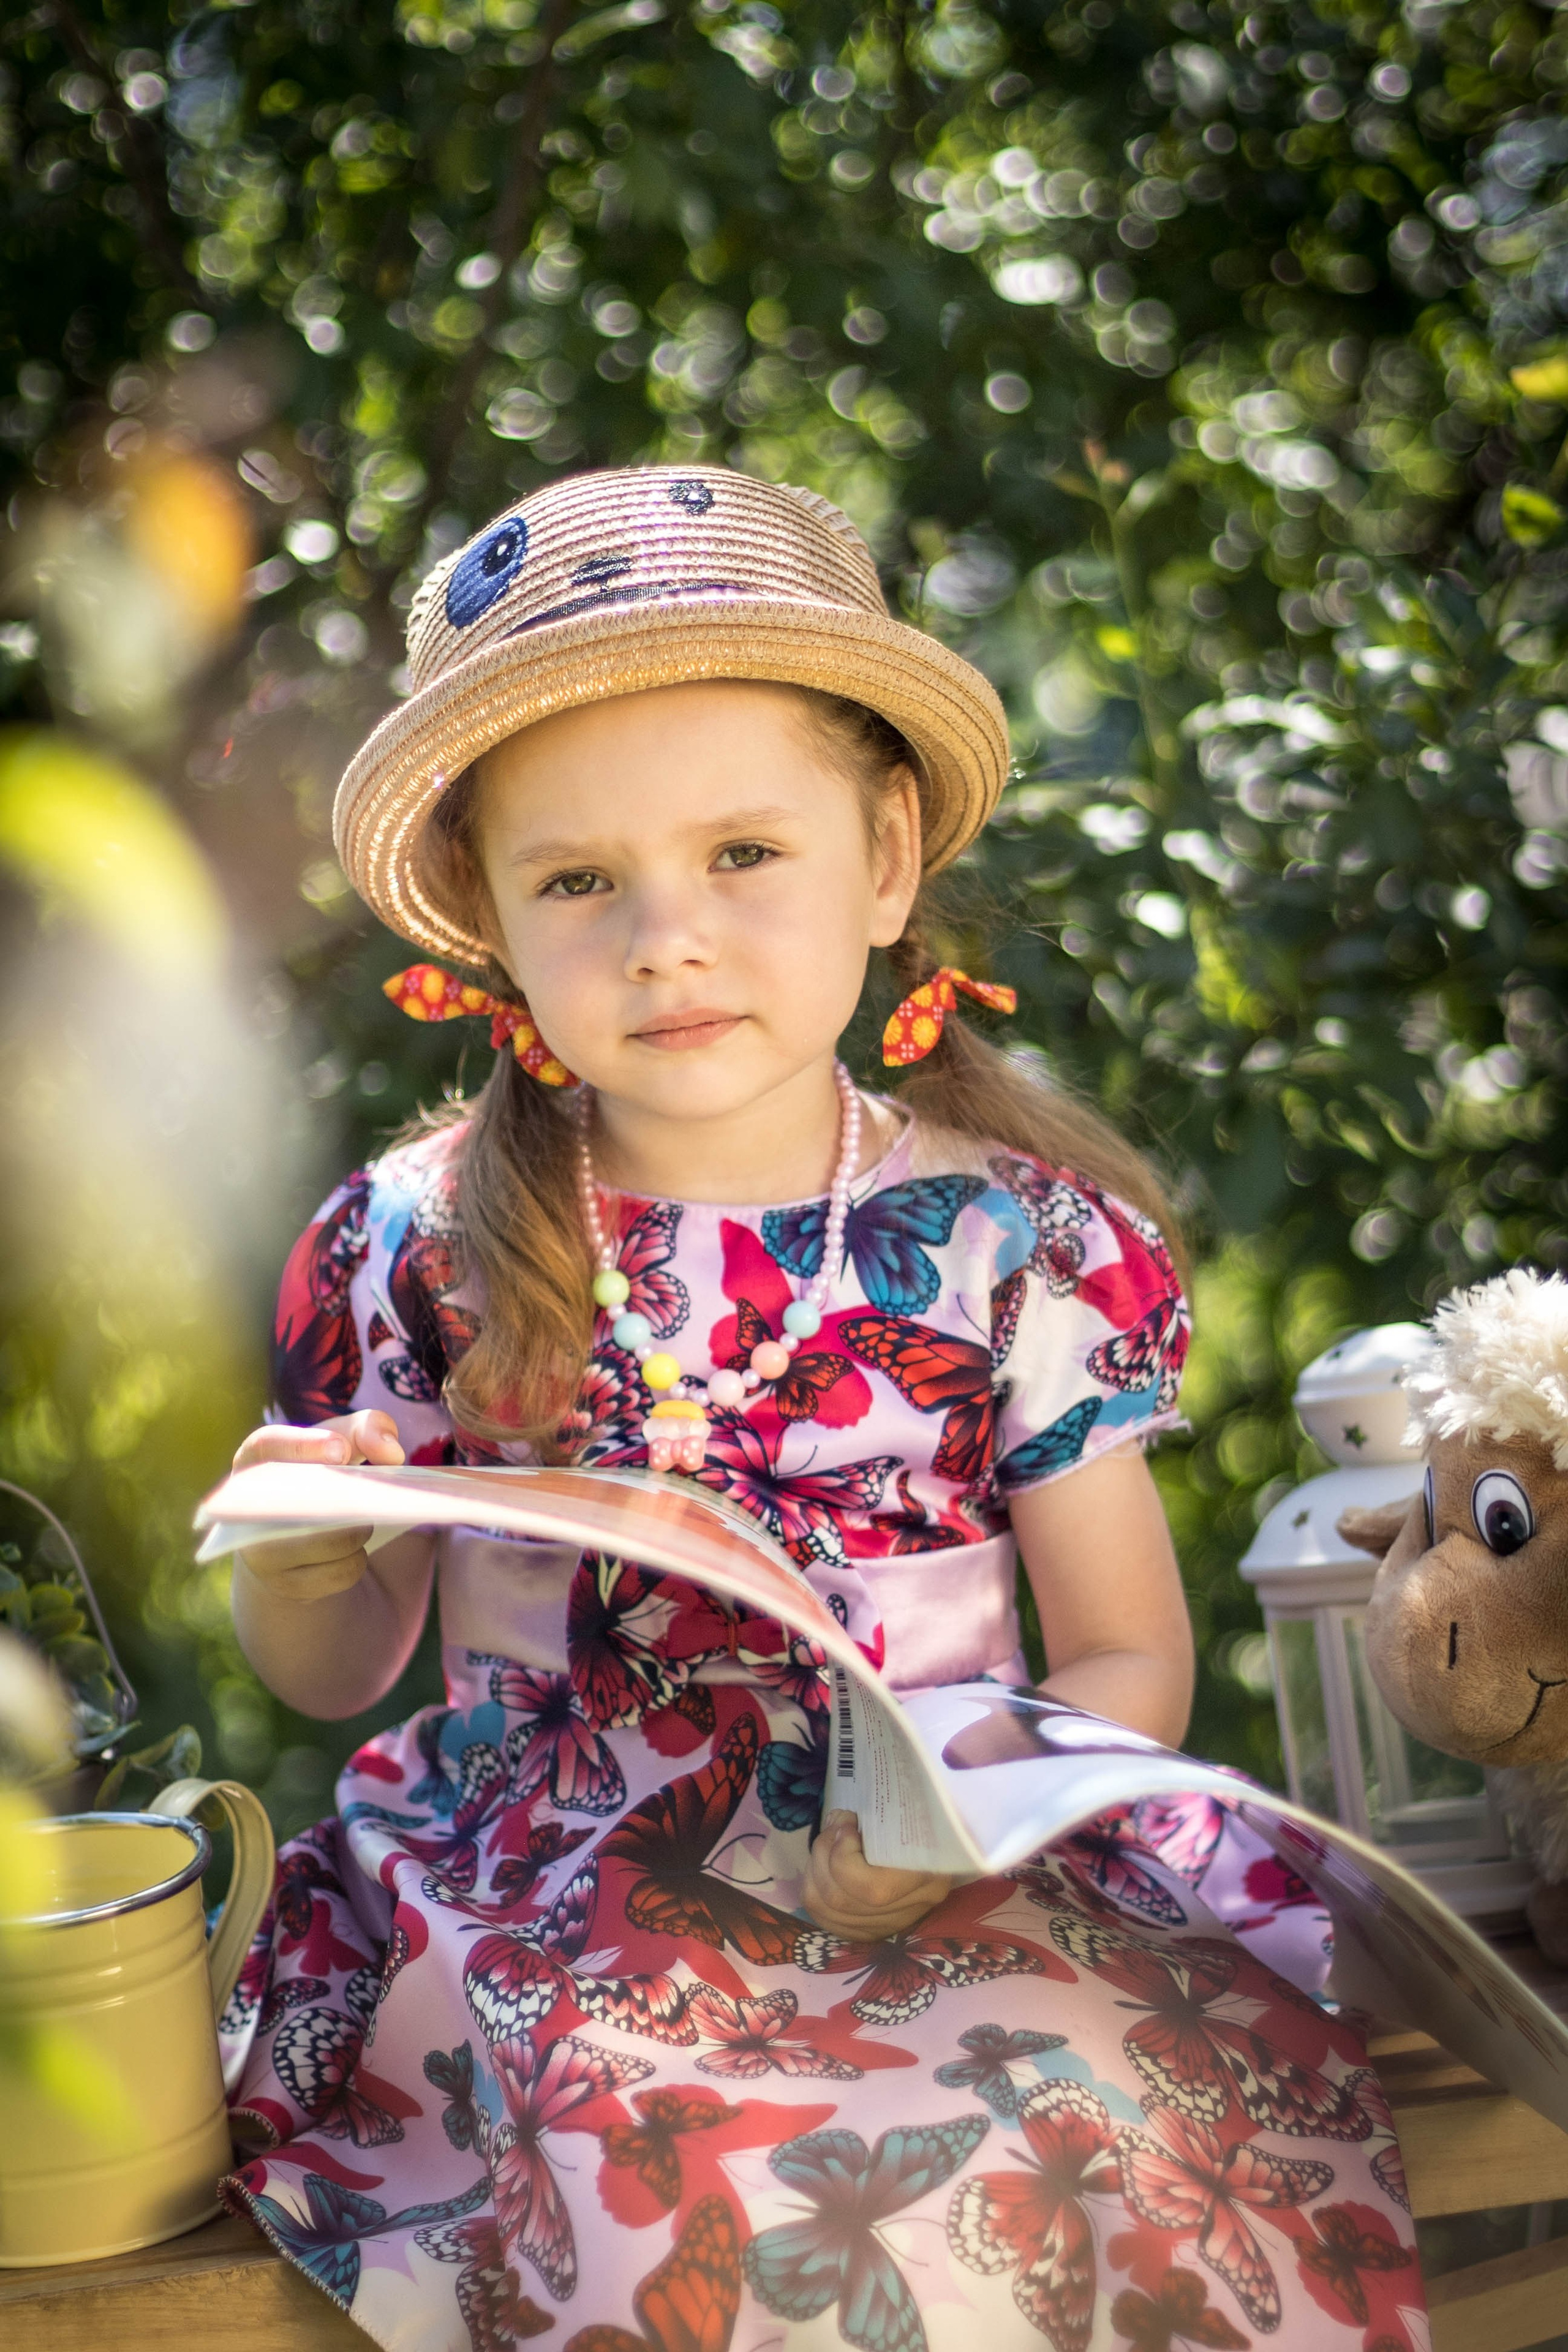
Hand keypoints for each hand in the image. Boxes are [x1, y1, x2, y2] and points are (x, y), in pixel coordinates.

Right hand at [232, 1410, 404, 1602]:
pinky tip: (350, 1549)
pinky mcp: (286, 1586)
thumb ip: (368, 1429)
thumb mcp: (342, 1441)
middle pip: (301, 1504)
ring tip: (360, 1519)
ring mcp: (262, 1554)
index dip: (302, 1446)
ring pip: (329, 1543)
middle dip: (344, 1500)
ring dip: (358, 1530)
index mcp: (254, 1462)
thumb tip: (391, 1452)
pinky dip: (357, 1559)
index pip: (265, 1446)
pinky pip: (341, 1573)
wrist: (299, 1536)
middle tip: (369, 1495)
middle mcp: (248, 1509)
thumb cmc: (322, 1475)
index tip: (341, 1451)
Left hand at [801, 1810, 953, 1939]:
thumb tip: (838, 1820)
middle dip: (824, 1854)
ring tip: (828, 1841)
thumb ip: (879, 1816)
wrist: (934, 1842)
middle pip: (841, 1899)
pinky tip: (826, 1864)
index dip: (844, 1857)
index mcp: (929, 1878)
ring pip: (825, 1908)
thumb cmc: (921, 1818)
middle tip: (835, 1826)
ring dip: (815, 1868)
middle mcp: (910, 1910)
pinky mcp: (868, 1930)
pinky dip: (813, 1885)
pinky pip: (822, 1916)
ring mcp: (887, 1925)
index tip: (849, 1825)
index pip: (874, 1890)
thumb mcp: (909, 1811)